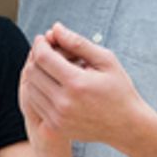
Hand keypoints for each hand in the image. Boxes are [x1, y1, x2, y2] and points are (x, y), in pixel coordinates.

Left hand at [18, 23, 154, 147]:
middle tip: (47, 50)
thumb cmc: (119, 89)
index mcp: (77, 83)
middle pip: (33, 72)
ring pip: (30, 88)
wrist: (126, 126)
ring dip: (36, 74)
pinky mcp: (55, 127)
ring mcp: (57, 118)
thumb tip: (55, 28)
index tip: (44, 38)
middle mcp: (63, 102)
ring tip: (50, 67)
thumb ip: (78, 43)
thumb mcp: (106, 60)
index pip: (43, 57)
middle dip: (36, 57)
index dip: (40, 44)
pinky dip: (38, 90)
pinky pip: (34, 104)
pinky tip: (50, 83)